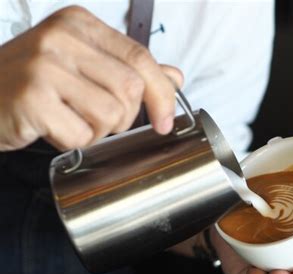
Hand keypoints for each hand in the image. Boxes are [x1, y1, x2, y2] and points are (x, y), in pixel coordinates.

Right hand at [0, 5, 182, 151]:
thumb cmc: (33, 84)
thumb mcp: (82, 65)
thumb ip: (128, 68)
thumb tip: (174, 76)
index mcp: (79, 24)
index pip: (141, 59)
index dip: (161, 94)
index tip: (165, 121)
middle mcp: (61, 38)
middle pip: (130, 90)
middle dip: (124, 118)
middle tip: (96, 119)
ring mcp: (44, 66)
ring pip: (110, 114)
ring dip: (98, 131)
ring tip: (71, 121)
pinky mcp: (31, 98)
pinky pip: (80, 135)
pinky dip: (74, 142)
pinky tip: (53, 129)